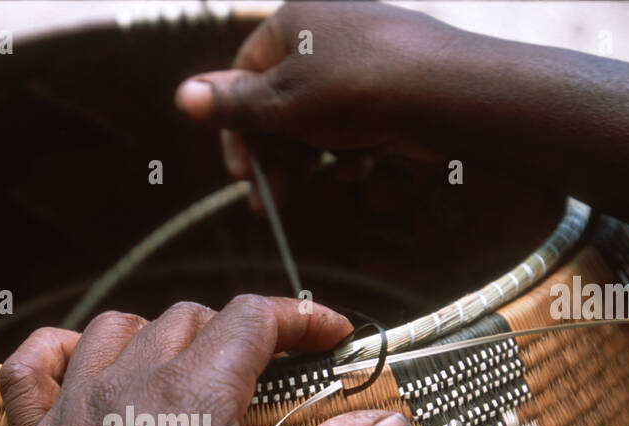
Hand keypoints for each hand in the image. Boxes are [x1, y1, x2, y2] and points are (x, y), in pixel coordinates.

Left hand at [1, 296, 407, 425]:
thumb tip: (389, 423)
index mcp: (188, 397)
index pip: (251, 319)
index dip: (301, 317)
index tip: (332, 337)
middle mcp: (122, 387)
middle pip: (188, 320)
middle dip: (239, 333)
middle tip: (272, 372)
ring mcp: (71, 413)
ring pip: (114, 331)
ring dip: (160, 335)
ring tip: (193, 370)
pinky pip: (29, 370)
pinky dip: (56, 353)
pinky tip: (84, 366)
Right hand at [174, 1, 467, 209]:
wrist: (446, 93)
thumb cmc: (355, 89)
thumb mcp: (281, 102)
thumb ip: (232, 104)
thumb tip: (182, 96)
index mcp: (294, 20)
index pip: (244, 75)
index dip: (237, 130)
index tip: (242, 175)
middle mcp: (328, 29)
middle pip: (282, 100)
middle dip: (274, 155)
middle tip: (268, 202)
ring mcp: (365, 56)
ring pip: (320, 114)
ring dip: (310, 157)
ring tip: (309, 191)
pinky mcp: (396, 83)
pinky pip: (360, 118)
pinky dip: (352, 148)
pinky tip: (355, 171)